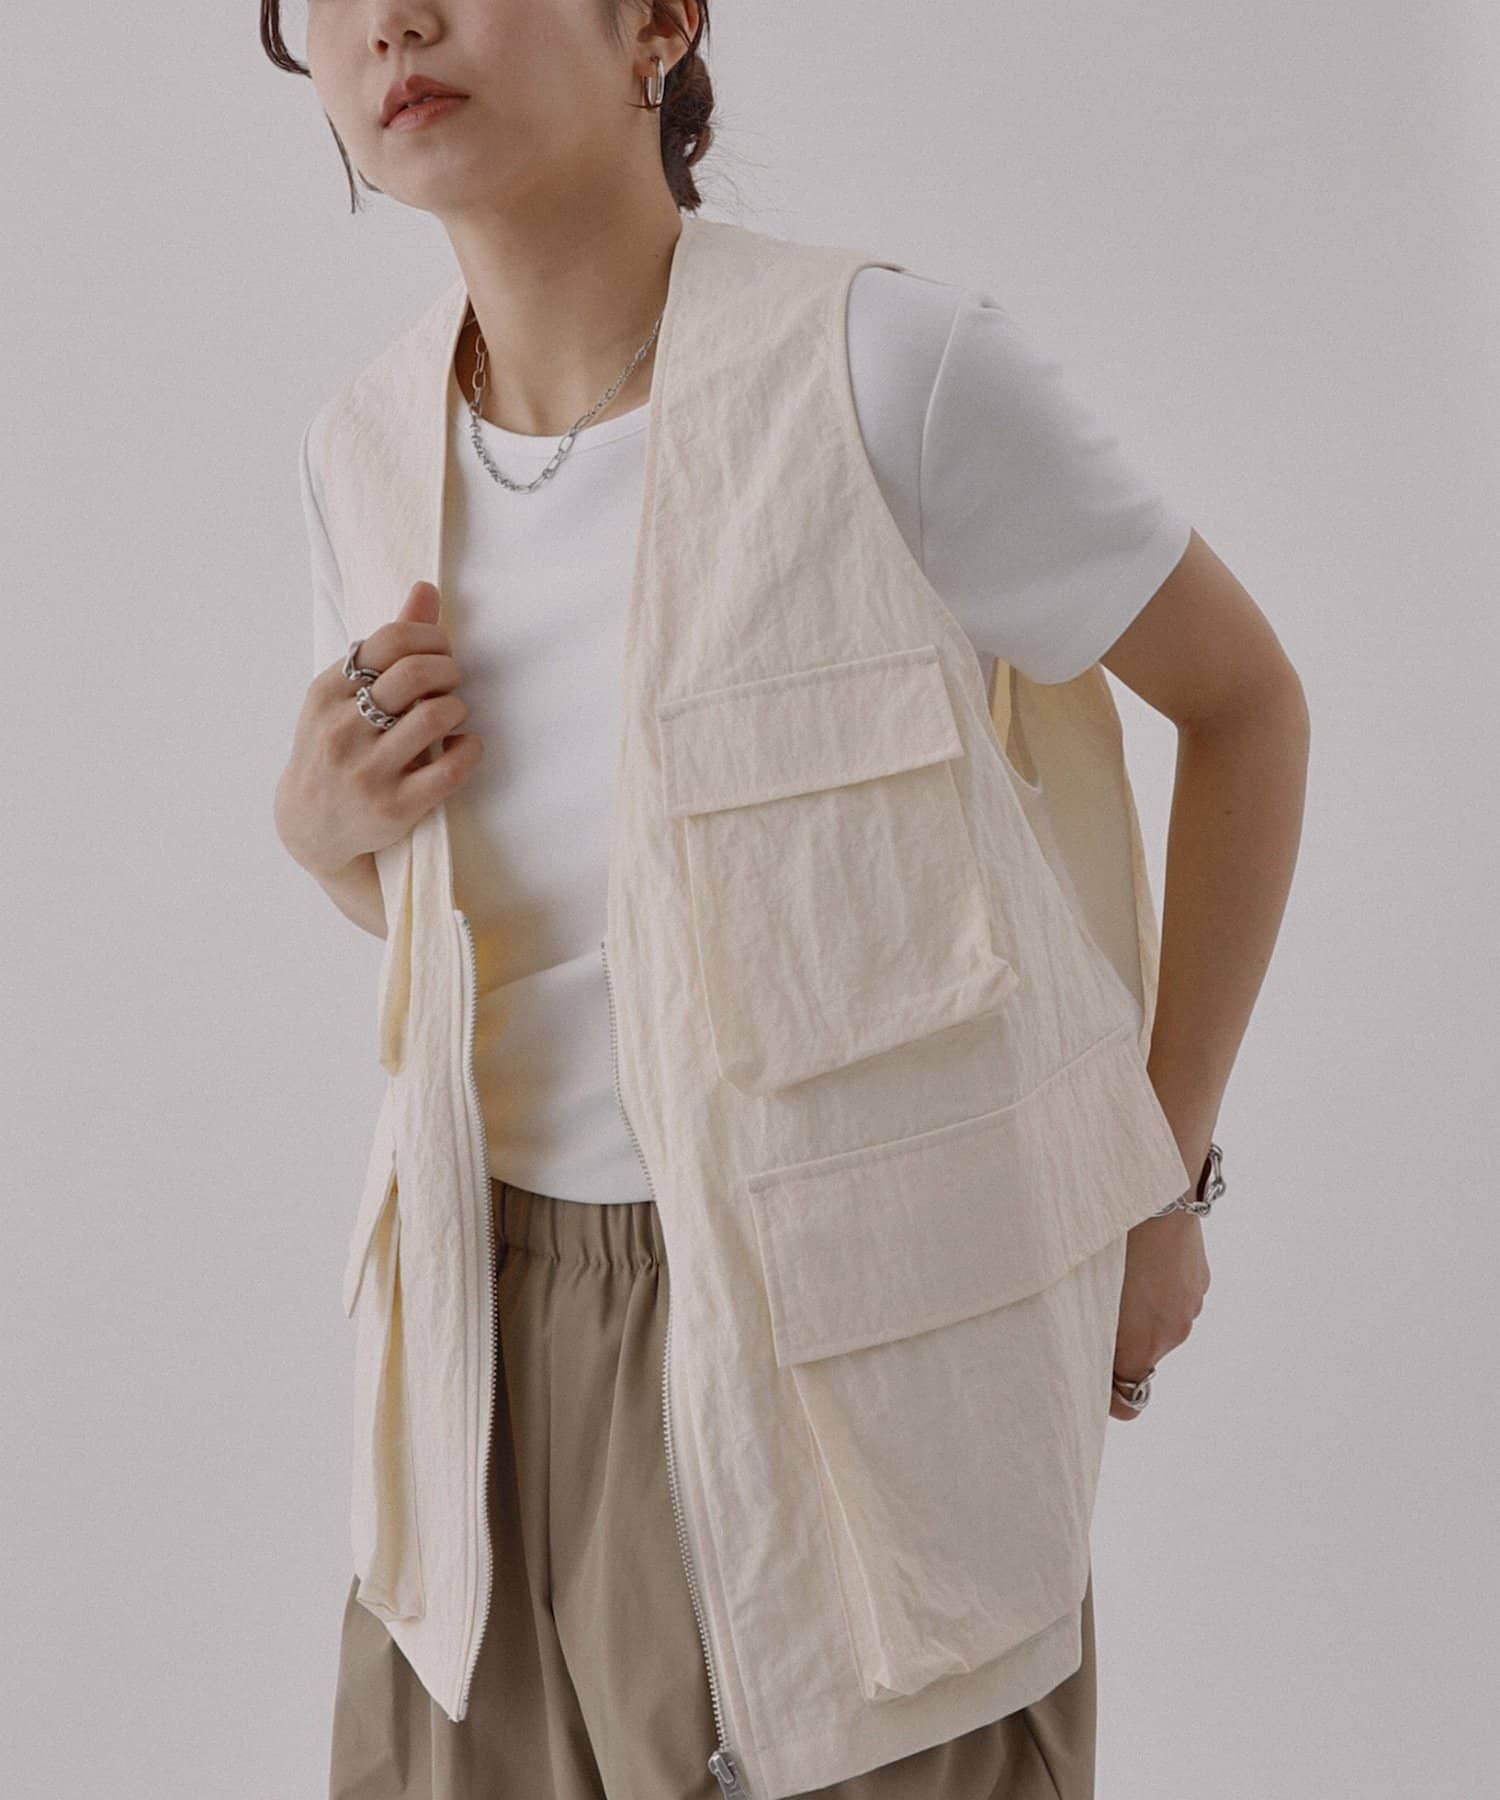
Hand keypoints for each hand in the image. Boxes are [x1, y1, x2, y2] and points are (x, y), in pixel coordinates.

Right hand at [274, 580, 483, 879]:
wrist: (311, 824)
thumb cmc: (337, 745)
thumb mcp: (344, 695)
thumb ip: (388, 646)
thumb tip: (427, 590)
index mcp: (327, 693)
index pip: (390, 641)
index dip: (430, 637)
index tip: (441, 650)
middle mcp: (342, 730)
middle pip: (415, 673)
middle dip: (448, 669)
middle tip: (452, 680)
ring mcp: (367, 771)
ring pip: (435, 716)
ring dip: (457, 708)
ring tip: (452, 714)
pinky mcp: (394, 807)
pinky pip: (451, 769)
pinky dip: (470, 750)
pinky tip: (465, 746)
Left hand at [1109, 1206, 1210, 1420]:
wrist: (1158, 1196)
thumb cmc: (1111, 1242)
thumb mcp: (1089, 1290)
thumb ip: (1090, 1330)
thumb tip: (1092, 1354)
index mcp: (1141, 1345)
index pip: (1127, 1400)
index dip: (1105, 1395)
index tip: (1087, 1379)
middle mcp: (1172, 1334)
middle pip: (1141, 1356)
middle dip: (1119, 1340)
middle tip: (1091, 1307)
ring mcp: (1191, 1306)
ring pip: (1158, 1323)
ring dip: (1140, 1310)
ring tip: (1119, 1273)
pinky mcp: (1200, 1281)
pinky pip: (1172, 1297)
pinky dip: (1157, 1288)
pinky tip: (1142, 1259)